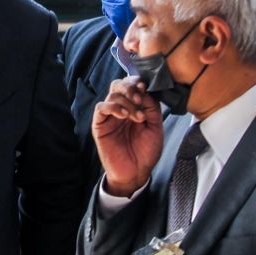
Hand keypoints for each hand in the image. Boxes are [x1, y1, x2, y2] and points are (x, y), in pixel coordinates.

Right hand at [92, 77, 162, 195]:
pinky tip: (123, 116)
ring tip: (137, 117)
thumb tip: (145, 91)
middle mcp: (121, 109)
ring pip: (112, 95)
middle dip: (129, 87)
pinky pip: (101, 108)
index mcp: (134, 107)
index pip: (131, 85)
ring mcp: (109, 117)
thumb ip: (152, 107)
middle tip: (138, 98)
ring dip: (126, 102)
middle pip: (118, 85)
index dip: (136, 82)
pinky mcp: (100, 125)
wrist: (136, 172)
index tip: (144, 87)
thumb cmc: (146, 151)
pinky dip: (113, 107)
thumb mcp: (155, 127)